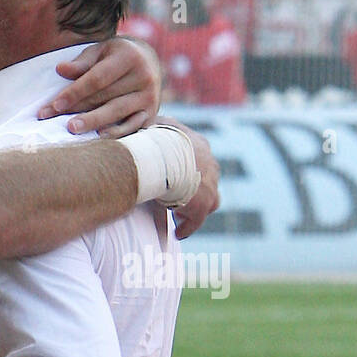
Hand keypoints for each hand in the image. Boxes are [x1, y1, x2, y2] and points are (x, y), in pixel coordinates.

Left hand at [38, 36, 161, 135]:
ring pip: (117, 111)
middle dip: (77, 108)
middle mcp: (144, 76)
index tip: (56, 104)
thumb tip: (60, 69)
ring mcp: (150, 96)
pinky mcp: (152, 113)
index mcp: (129, 57)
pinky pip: (133, 125)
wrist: (148, 61)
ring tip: (72, 129)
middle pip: (105, 96)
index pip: (97, 78)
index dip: (75, 92)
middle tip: (53, 120)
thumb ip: (81, 63)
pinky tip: (99, 136)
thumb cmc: (115, 56)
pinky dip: (117, 132)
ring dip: (93, 121)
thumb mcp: (99, 52)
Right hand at [155, 118, 219, 239]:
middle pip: (207, 179)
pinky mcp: (202, 205)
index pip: (199, 157)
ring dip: (196, 207)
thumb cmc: (156, 138)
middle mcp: (210, 165)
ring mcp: (209, 186)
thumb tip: (146, 123)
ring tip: (180, 214)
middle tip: (180, 195)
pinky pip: (196, 220)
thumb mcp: (156, 124)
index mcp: (200, 144)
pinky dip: (187, 226)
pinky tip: (179, 233)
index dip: (188, 167)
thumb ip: (155, 125)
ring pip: (209, 201)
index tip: (178, 176)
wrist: (165, 156)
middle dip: (195, 188)